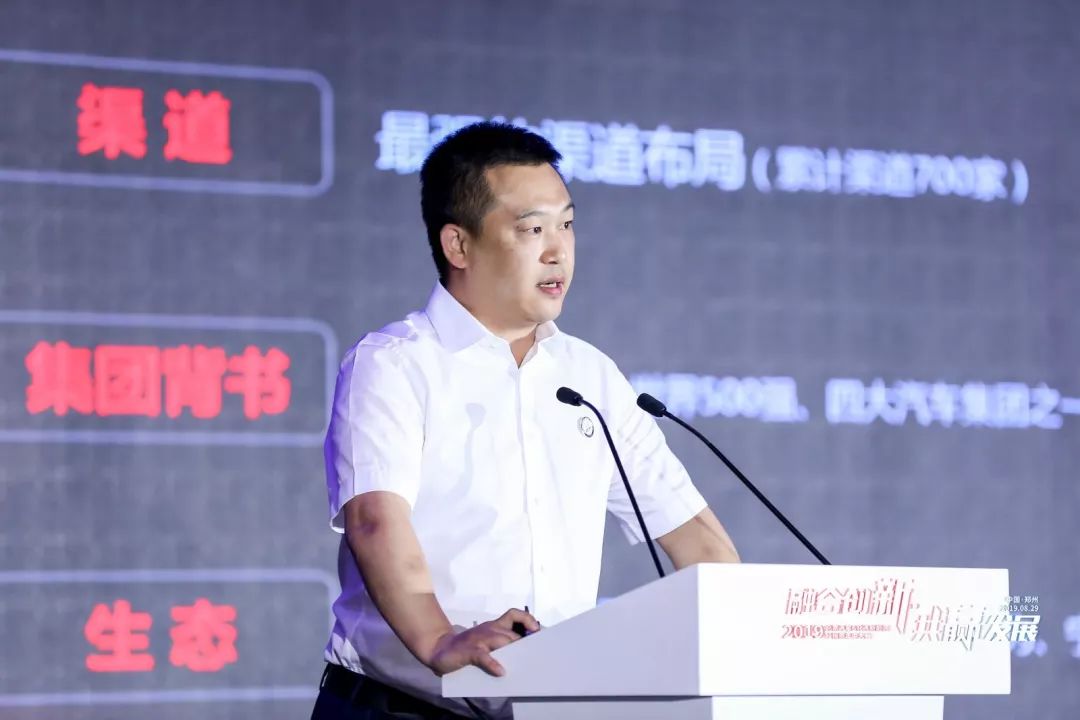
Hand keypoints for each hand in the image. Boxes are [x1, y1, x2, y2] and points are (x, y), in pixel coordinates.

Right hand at [425, 608, 540, 676]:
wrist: (440, 649)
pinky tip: (500, 672)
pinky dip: (493, 664)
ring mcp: (479, 639)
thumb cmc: (468, 646)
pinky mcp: (469, 651)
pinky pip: (484, 656)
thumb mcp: (486, 640)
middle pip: (511, 633)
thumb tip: (526, 652)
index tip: (539, 631)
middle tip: (535, 655)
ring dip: (513, 650)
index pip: (514, 615)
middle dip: (524, 644)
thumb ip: (503, 642)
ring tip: (523, 663)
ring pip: (501, 641)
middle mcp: (489, 630)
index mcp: (495, 626)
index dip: (528, 620)